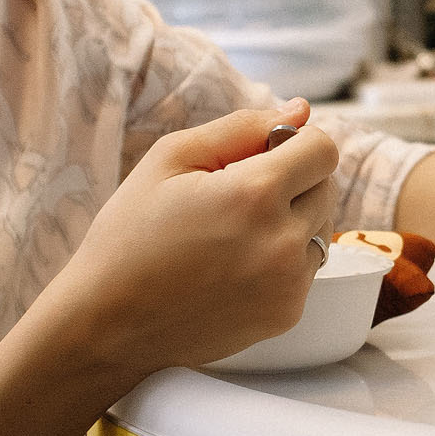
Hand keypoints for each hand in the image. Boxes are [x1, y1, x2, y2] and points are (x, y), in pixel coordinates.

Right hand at [44, 99, 341, 387]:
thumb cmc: (129, 236)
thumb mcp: (170, 158)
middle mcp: (282, 241)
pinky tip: (234, 265)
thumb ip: (242, 127)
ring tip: (234, 232)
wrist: (107, 325)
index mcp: (254, 194)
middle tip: (238, 194)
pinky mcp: (286, 314)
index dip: (295, 142)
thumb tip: (302, 110)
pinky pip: (306, 268)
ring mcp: (288, 284)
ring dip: (292, 220)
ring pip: (322, 227)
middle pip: (326, 186)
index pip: (324, 148)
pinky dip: (283, 259)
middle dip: (294, 179)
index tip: (262, 153)